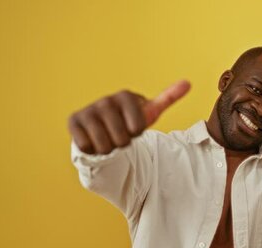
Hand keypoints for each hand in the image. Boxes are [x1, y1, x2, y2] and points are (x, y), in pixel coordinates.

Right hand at [68, 80, 190, 154]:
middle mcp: (105, 100)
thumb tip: (188, 83)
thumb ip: (168, 98)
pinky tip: (93, 139)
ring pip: (104, 146)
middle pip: (121, 139)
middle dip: (122, 144)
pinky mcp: (73, 121)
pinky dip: (92, 149)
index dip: (136, 134)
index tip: (133, 127)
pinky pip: (87, 146)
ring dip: (108, 149)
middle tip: (119, 135)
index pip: (137, 128)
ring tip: (107, 138)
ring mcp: (87, 110)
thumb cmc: (129, 122)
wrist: (104, 130)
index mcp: (126, 96)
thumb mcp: (149, 112)